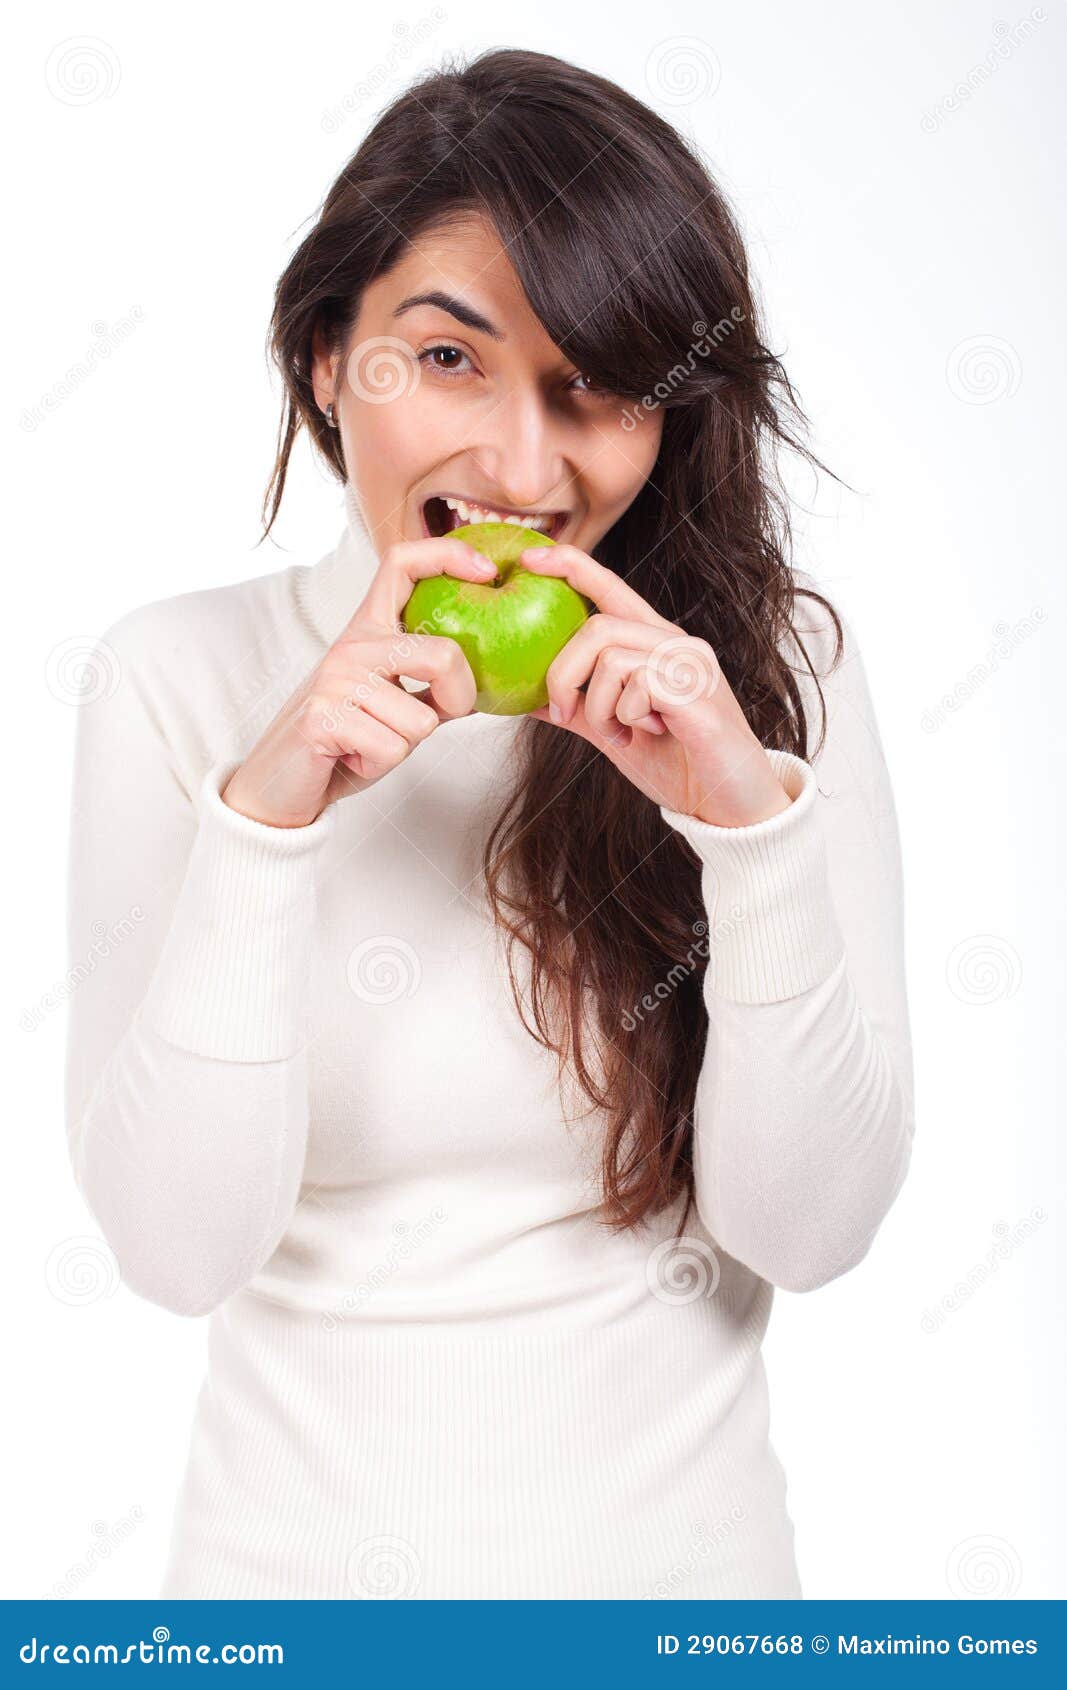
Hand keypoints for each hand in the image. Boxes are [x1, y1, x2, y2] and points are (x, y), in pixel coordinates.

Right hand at [222, 535, 494, 827]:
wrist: (282, 781)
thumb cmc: (345, 741)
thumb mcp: (396, 705)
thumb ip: (434, 687)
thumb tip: (488, 681)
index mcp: (369, 629)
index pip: (403, 563)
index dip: (448, 555)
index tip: (486, 572)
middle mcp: (352, 645)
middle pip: (442, 655)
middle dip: (458, 698)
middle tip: (435, 716)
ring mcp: (334, 679)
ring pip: (421, 720)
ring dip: (406, 745)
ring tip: (370, 741)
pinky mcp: (321, 717)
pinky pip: (392, 748)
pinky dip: (381, 763)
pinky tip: (352, 756)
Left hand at [519, 544, 793, 827]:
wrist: (730, 805)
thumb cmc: (680, 766)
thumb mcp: (615, 733)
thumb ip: (578, 710)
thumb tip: (527, 697)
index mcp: (655, 645)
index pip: (610, 589)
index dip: (570, 566)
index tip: (530, 558)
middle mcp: (676, 644)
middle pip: (597, 626)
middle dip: (563, 674)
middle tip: (563, 714)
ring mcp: (691, 665)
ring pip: (612, 658)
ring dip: (599, 707)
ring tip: (619, 735)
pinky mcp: (698, 693)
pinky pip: (637, 687)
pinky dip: (625, 718)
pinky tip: (647, 734)